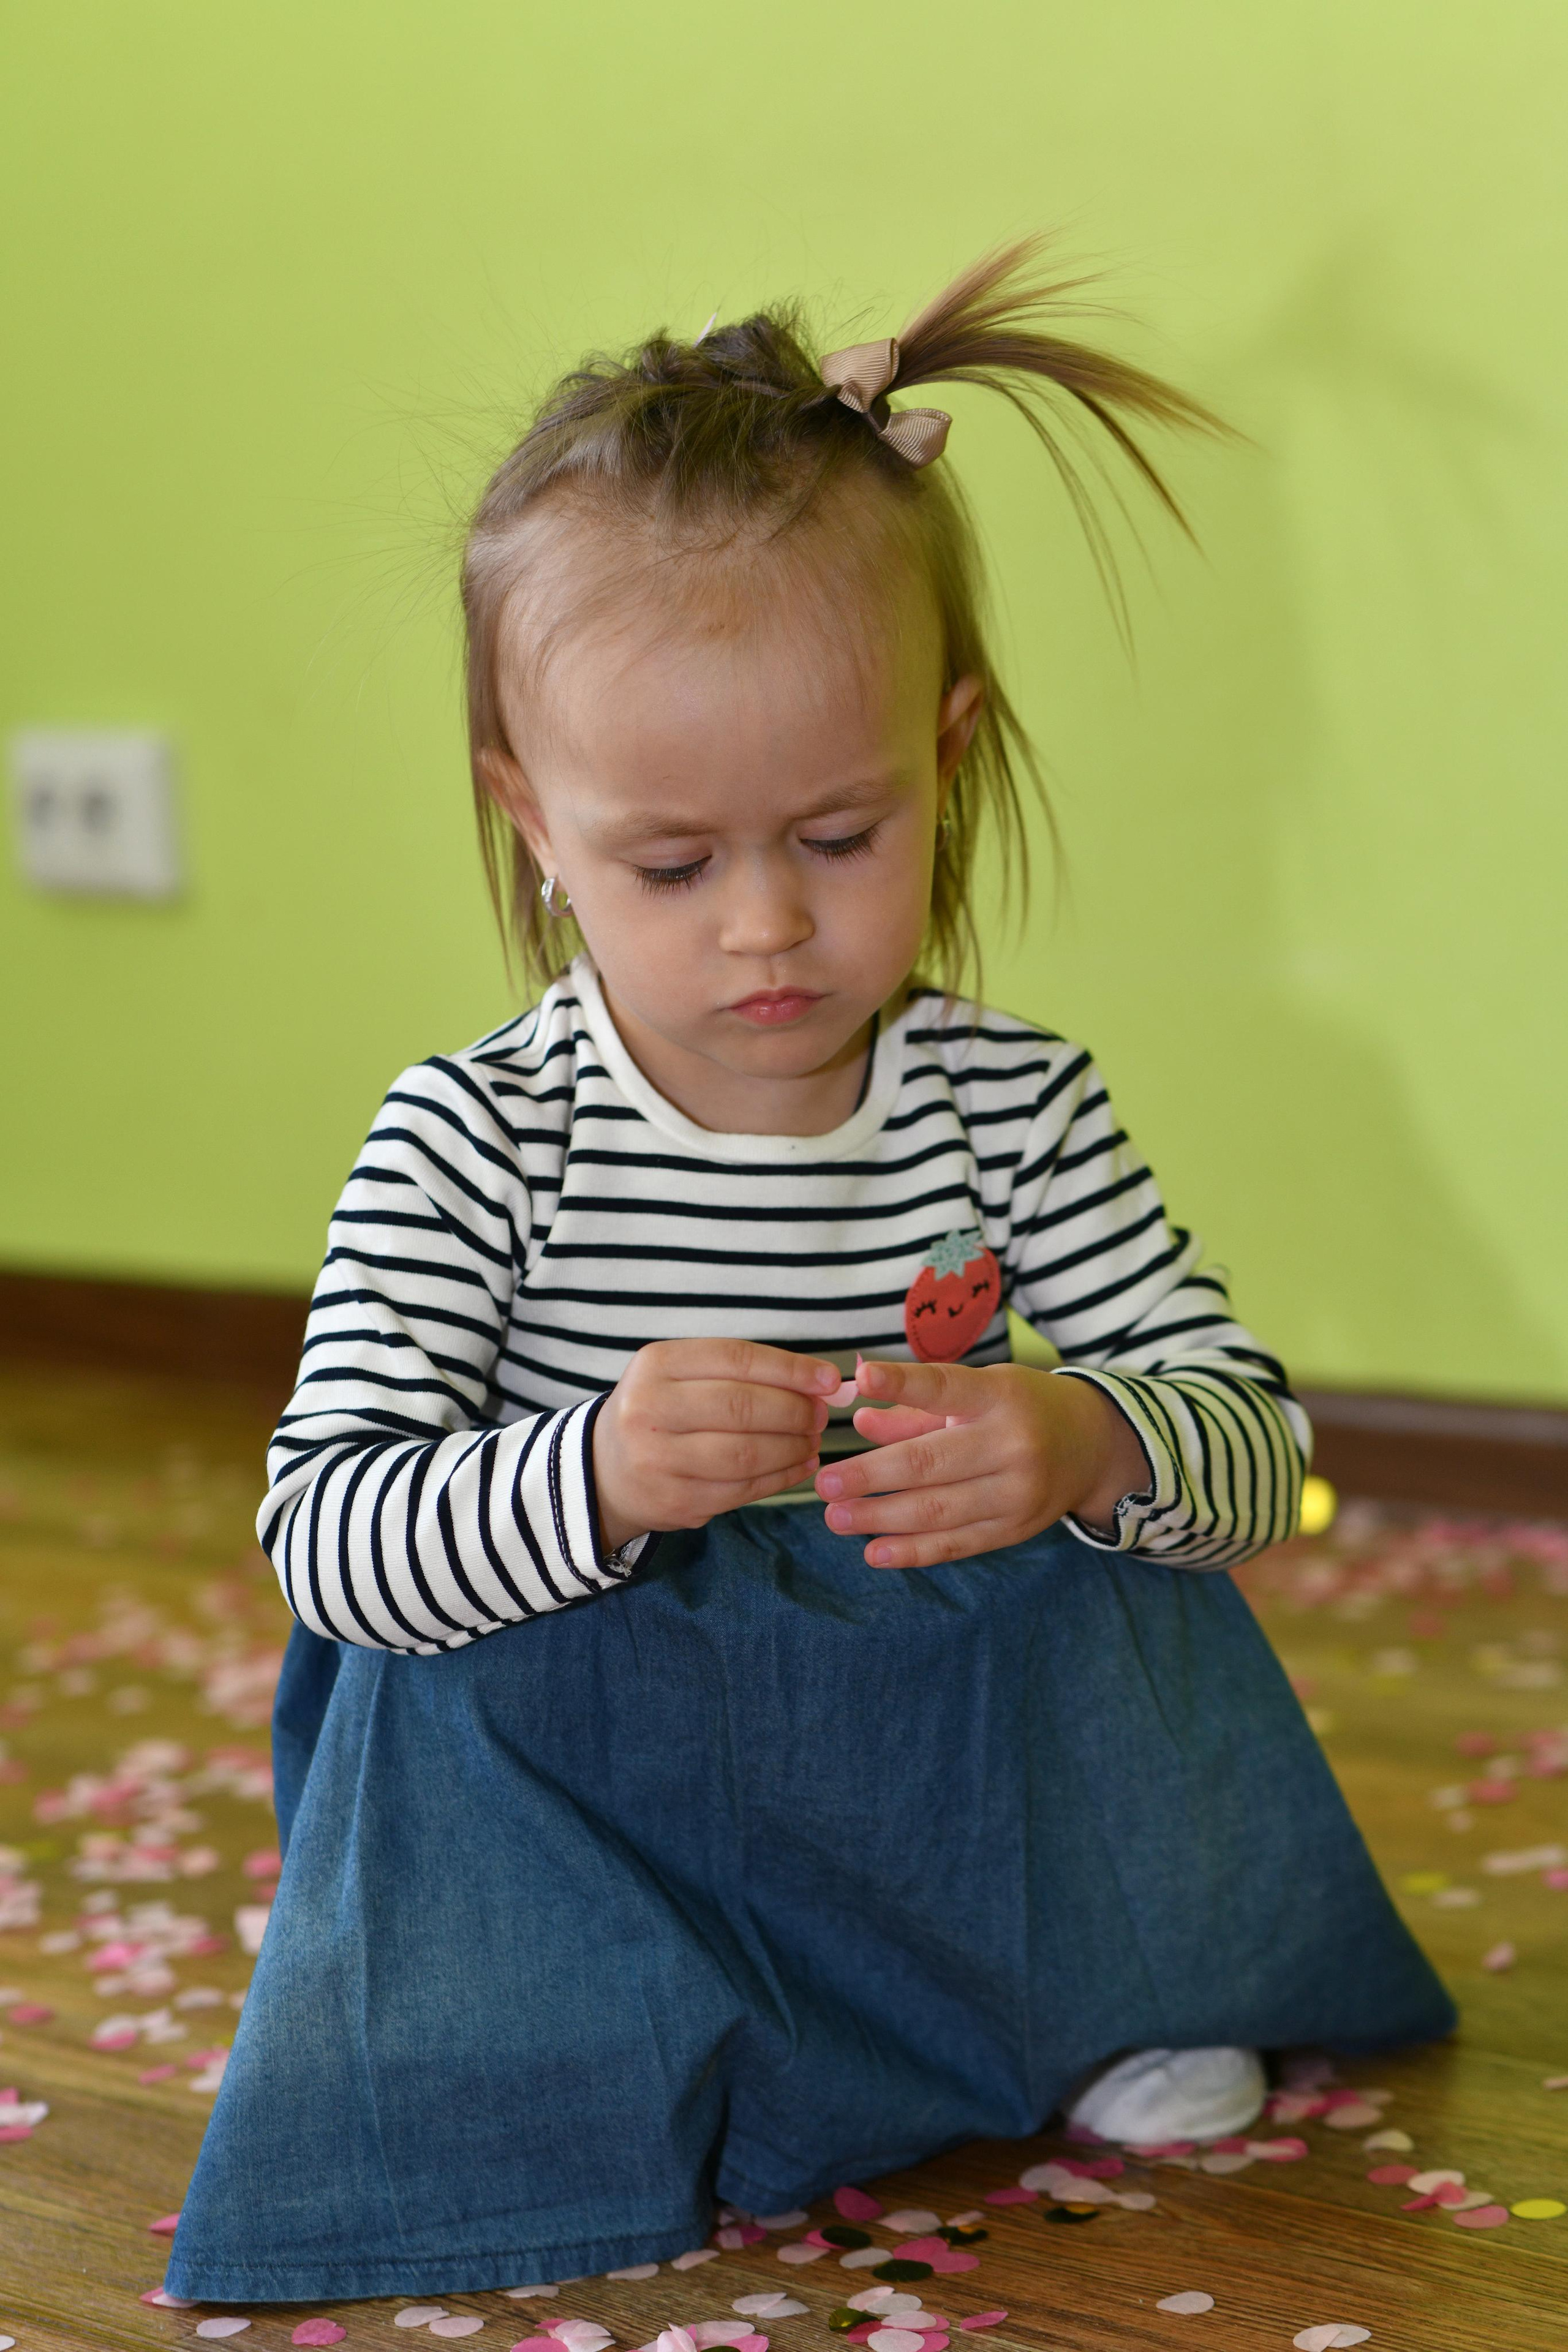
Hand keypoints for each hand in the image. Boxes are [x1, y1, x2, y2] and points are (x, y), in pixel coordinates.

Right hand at [593, 1339, 841, 1554]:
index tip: (829, 1379)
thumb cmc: (662, 1412)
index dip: (791, 1369)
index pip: (737, 1359)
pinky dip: (780, 1477)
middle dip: (795, 1411)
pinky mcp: (674, 1501)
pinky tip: (799, 1466)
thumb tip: (821, 1383)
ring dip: (793, 1448)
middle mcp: (649, 1408)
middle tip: (821, 1415)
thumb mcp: (683, 1376)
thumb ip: (742, 1374)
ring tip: (812, 1442)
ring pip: (746, 1453)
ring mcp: (658, 1459)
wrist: (606, 1470)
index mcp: (657, 1364)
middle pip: (743, 1407)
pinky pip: (742, 1489)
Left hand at [812, 1358, 1149, 1568]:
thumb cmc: (1019, 1408)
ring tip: (837, 1518)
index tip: (861, 1379)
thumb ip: (917, 1407)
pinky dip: (912, 1551)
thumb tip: (859, 1417)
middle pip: (930, 1461)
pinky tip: (874, 1551)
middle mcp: (1012, 1443)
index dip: (903, 1383)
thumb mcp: (978, 1390)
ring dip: (881, 1517)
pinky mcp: (1016, 1528)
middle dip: (871, 1475)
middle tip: (825, 1484)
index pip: (945, 1386)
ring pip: (938, 1510)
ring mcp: (1017, 1492)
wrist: (1092, 1446)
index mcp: (999, 1396)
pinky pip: (957, 1544)